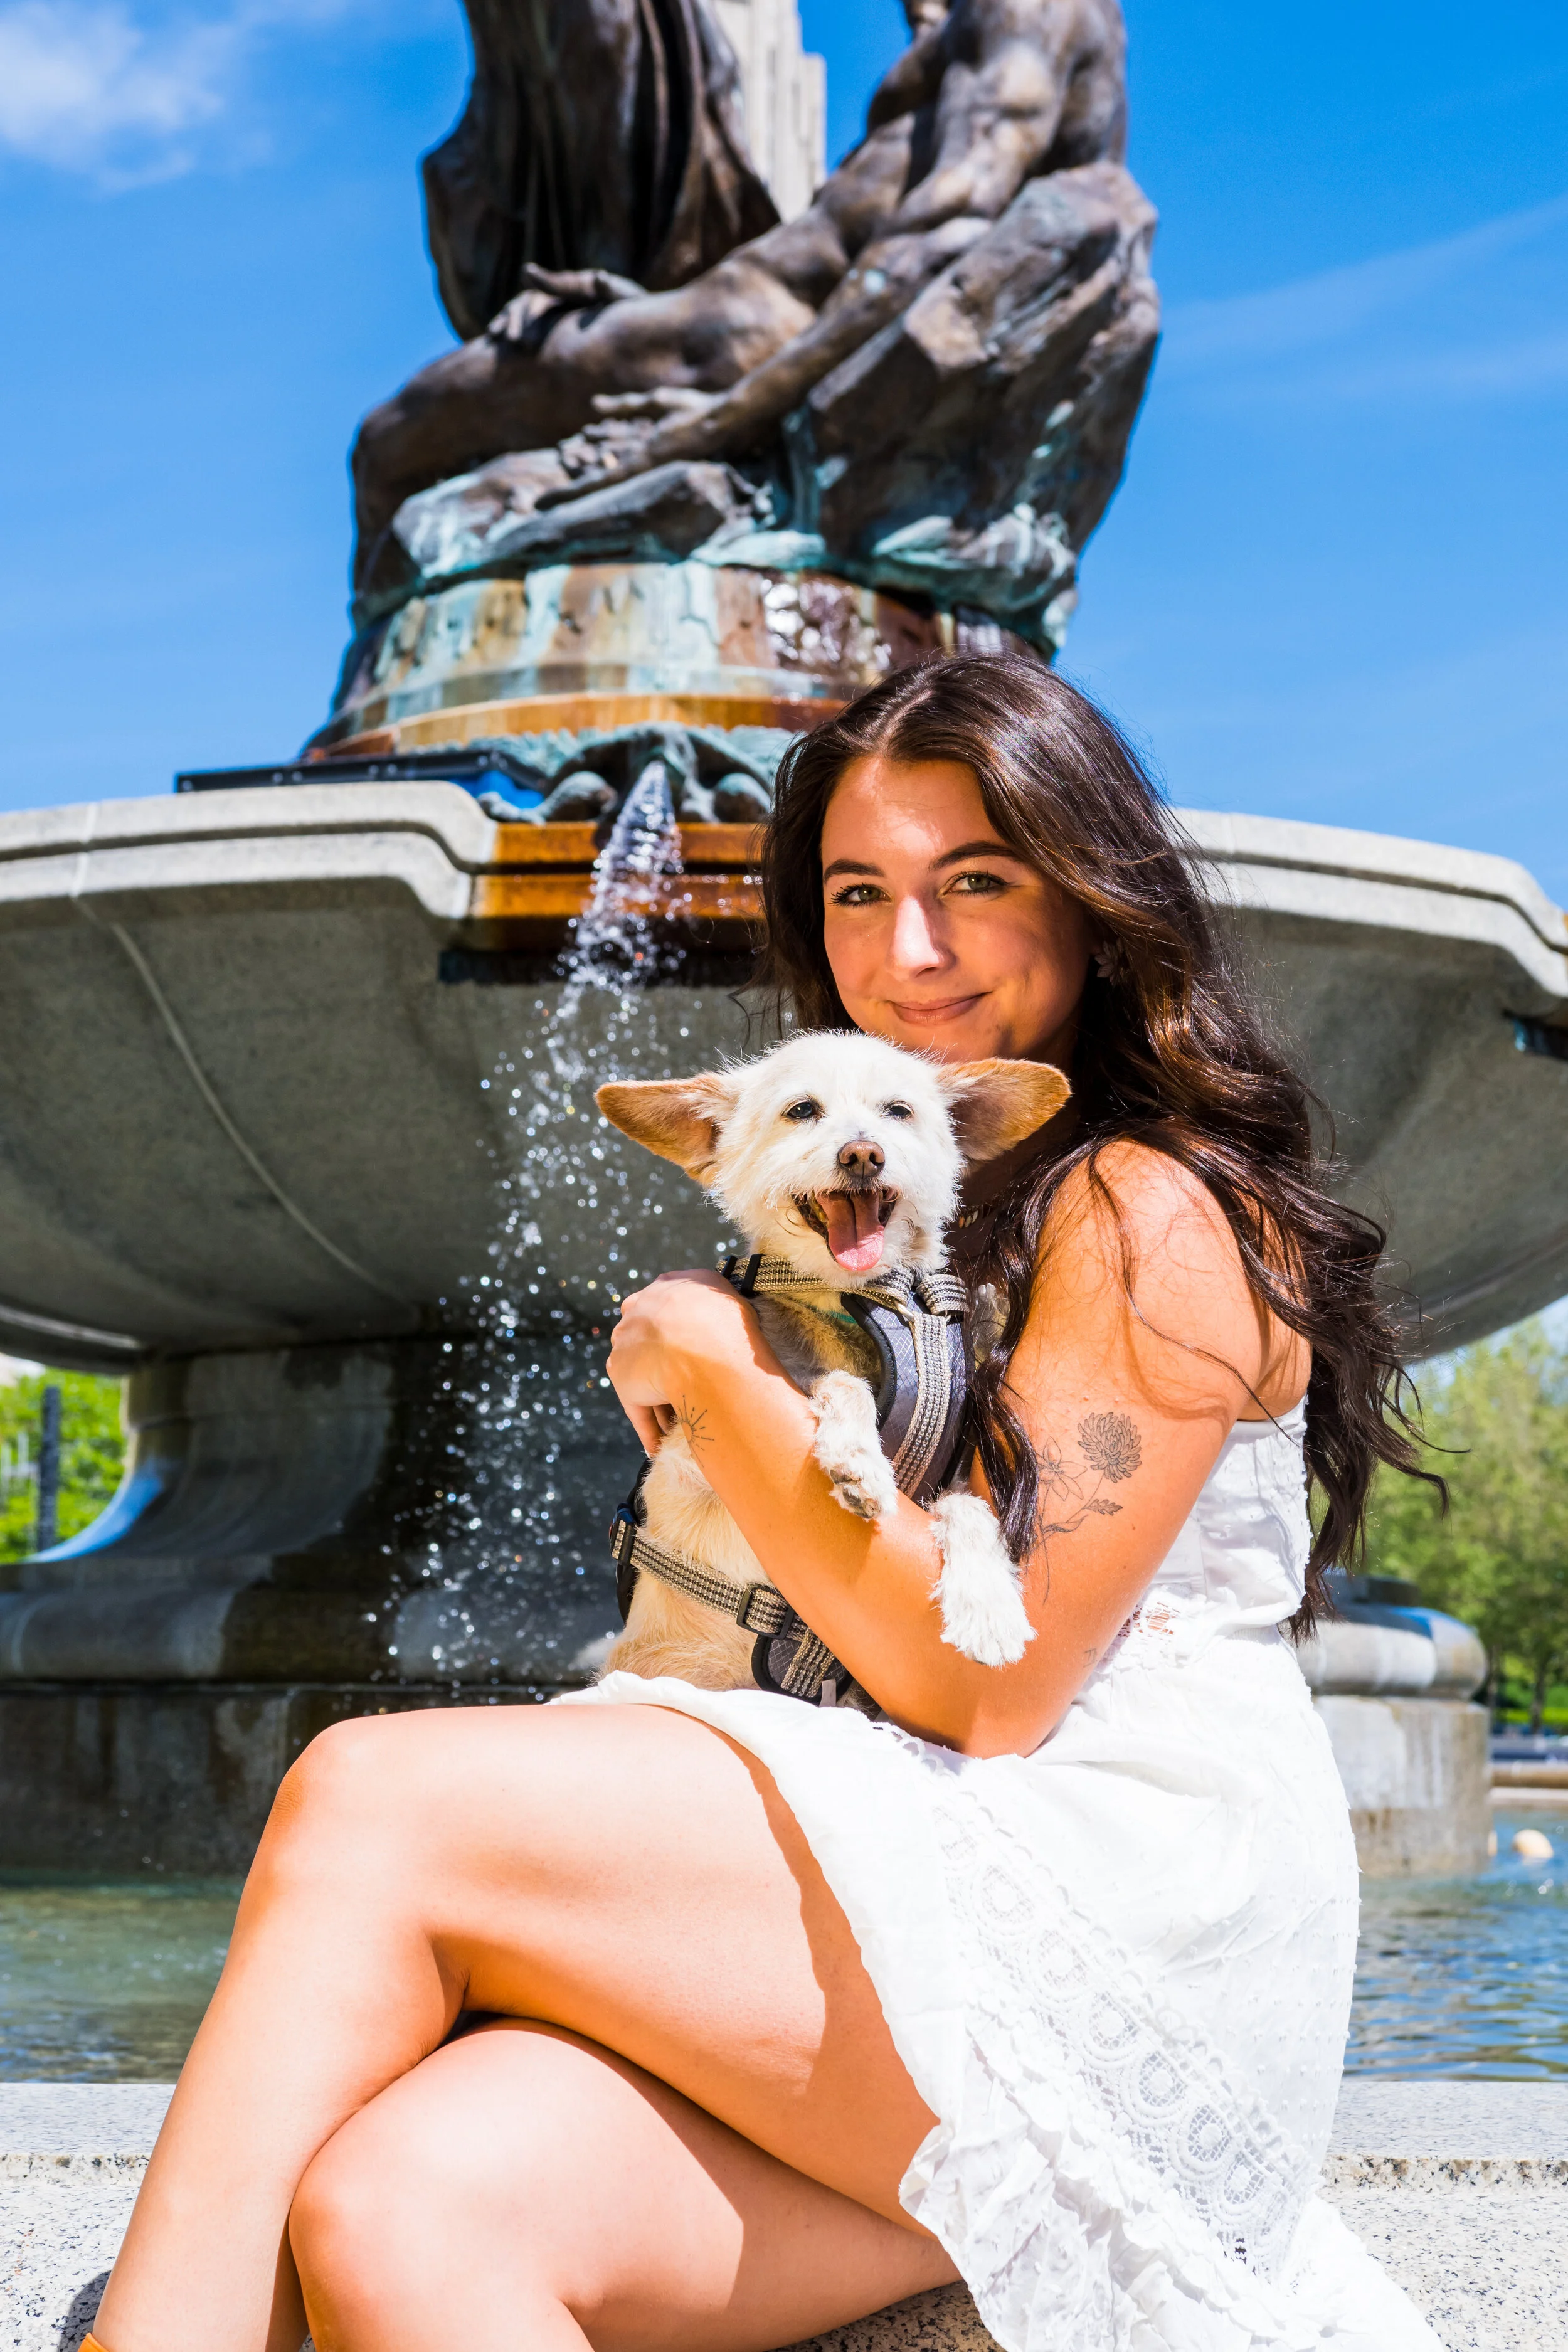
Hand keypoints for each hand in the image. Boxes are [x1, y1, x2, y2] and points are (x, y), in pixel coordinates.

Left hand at [605, 1271, 750, 1455]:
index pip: (666, 1308)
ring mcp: (627, 1344)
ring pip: (643, 1377)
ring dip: (658, 1402)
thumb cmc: (730, 1324)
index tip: (695, 1353)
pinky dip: (650, 1430)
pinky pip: (639, 1409)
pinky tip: (660, 1448)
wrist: (706, 1349)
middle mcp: (641, 1309)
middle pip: (648, 1342)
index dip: (680, 1334)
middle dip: (661, 1365)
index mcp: (668, 1286)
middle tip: (686, 1389)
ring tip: (678, 1428)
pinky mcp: (622, 1378)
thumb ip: (718, 1302)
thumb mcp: (729, 1299)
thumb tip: (726, 1315)